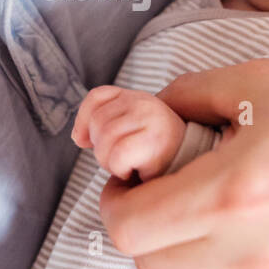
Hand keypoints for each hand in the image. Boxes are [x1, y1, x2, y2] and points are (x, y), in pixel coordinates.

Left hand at [72, 85, 187, 181]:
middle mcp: (145, 102)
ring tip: (128, 165)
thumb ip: (103, 125)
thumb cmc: (155, 154)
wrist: (190, 169)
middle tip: (120, 158)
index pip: (97, 96)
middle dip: (100, 147)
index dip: (83, 119)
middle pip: (97, 121)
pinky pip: (117, 156)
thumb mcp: (128, 131)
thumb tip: (78, 136)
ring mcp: (152, 119)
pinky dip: (120, 170)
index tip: (83, 140)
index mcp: (137, 97)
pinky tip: (135, 171)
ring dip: (109, 161)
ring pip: (105, 139)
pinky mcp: (156, 142)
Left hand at [98, 60, 268, 268]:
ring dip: (192, 258)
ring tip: (224, 220)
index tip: (135, 184)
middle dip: (152, 225)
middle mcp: (256, 256)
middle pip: (153, 263)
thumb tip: (146, 114)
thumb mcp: (258, 79)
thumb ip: (185, 96)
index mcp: (232, 194)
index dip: (119, 201)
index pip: (126, 228)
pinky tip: (263, 247)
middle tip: (178, 196)